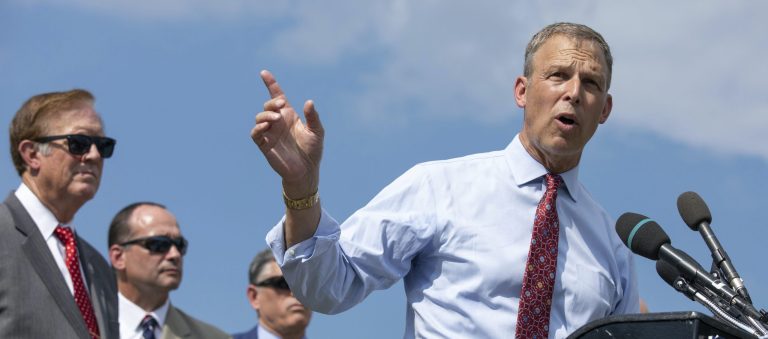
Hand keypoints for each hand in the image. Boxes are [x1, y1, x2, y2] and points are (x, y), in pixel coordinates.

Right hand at [251, 70, 323, 197]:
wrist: (307, 171)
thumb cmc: (312, 150)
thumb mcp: (317, 131)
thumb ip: (313, 117)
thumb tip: (309, 102)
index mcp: (289, 115)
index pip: (277, 95)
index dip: (271, 84)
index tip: (264, 73)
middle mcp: (278, 122)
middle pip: (268, 105)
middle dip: (273, 102)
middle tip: (282, 104)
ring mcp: (270, 133)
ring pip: (260, 118)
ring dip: (266, 115)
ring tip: (277, 118)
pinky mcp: (264, 145)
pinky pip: (255, 134)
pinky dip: (258, 128)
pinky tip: (266, 127)